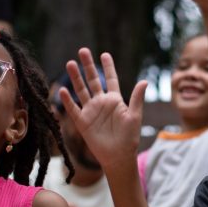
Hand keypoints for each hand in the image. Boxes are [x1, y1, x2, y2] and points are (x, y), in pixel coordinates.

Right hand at [60, 49, 146, 173]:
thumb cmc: (129, 137)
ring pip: (81, 91)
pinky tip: (62, 90)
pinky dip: (67, 100)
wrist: (119, 156)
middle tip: (82, 50)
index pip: (110, 79)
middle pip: (92, 80)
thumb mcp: (135, 116)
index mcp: (115, 100)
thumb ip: (137, 98)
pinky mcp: (82, 122)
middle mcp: (101, 103)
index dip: (108, 67)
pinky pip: (73, 109)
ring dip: (75, 78)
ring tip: (70, 63)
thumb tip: (144, 81)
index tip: (104, 54)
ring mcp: (91, 111)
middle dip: (87, 66)